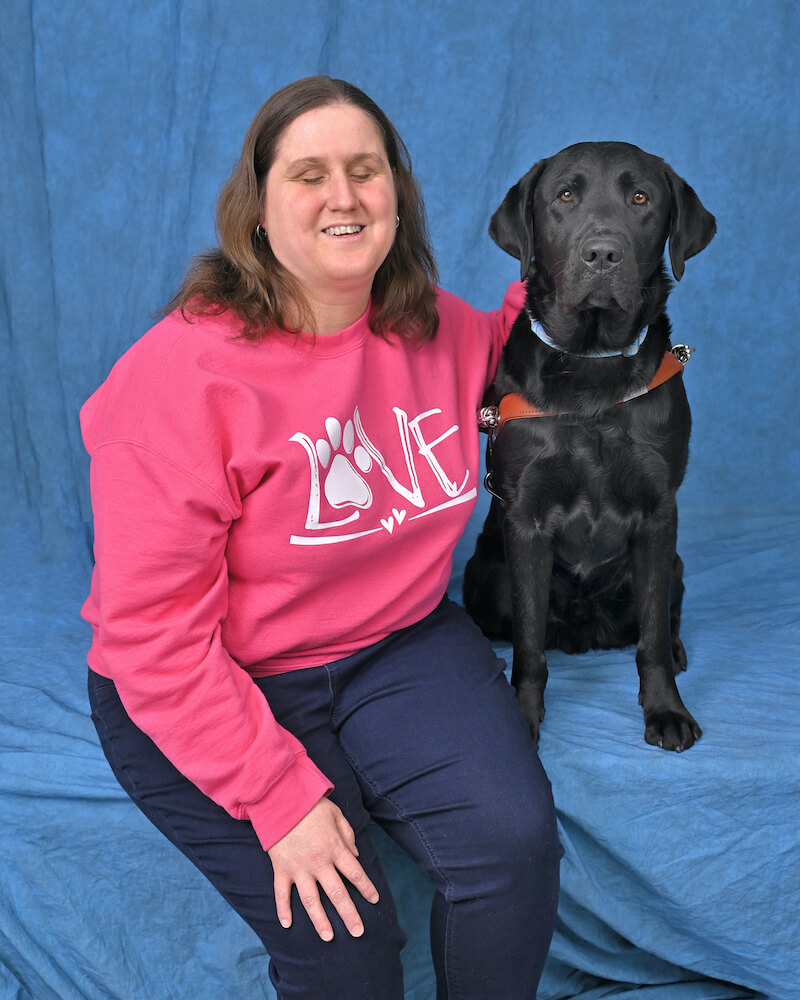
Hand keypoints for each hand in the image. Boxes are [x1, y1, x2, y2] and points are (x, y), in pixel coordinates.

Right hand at [267, 797, 379, 940]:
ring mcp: (299, 868)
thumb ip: (348, 835)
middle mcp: (319, 863)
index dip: (366, 888)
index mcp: (335, 848)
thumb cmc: (311, 805)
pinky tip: (286, 924)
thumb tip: (355, 856)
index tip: (374, 899)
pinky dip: (282, 909)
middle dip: (349, 914)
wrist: (281, 799)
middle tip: (358, 932)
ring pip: (311, 900)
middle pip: (338, 894)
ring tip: (329, 937)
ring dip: (320, 921)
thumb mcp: (337, 815)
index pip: (355, 873)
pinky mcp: (281, 869)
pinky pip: (281, 893)